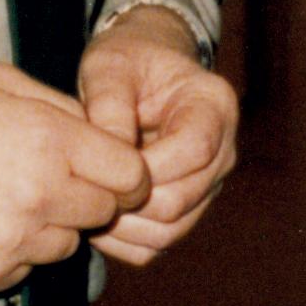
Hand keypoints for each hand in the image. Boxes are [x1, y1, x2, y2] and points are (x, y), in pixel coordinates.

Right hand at [0, 63, 152, 296]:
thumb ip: (61, 109)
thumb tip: (102, 135)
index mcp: (50, 140)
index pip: (131, 176)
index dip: (125, 173)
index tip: (108, 170)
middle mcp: (40, 195)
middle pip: (104, 214)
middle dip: (89, 198)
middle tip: (47, 178)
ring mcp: (12, 241)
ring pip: (65, 245)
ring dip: (49, 226)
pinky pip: (24, 270)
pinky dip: (11, 251)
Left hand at [75, 9, 240, 267]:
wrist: (138, 72)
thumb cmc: (125, 61)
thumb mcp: (109, 66)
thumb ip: (110, 105)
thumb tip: (112, 157)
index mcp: (214, 106)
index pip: (194, 150)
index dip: (145, 165)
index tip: (102, 157)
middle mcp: (222, 152)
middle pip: (181, 200)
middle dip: (126, 198)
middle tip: (82, 183)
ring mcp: (207, 186)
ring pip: (169, 231)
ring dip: (121, 225)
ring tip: (84, 198)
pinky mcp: (187, 210)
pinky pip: (157, 244)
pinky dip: (122, 240)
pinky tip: (96, 213)